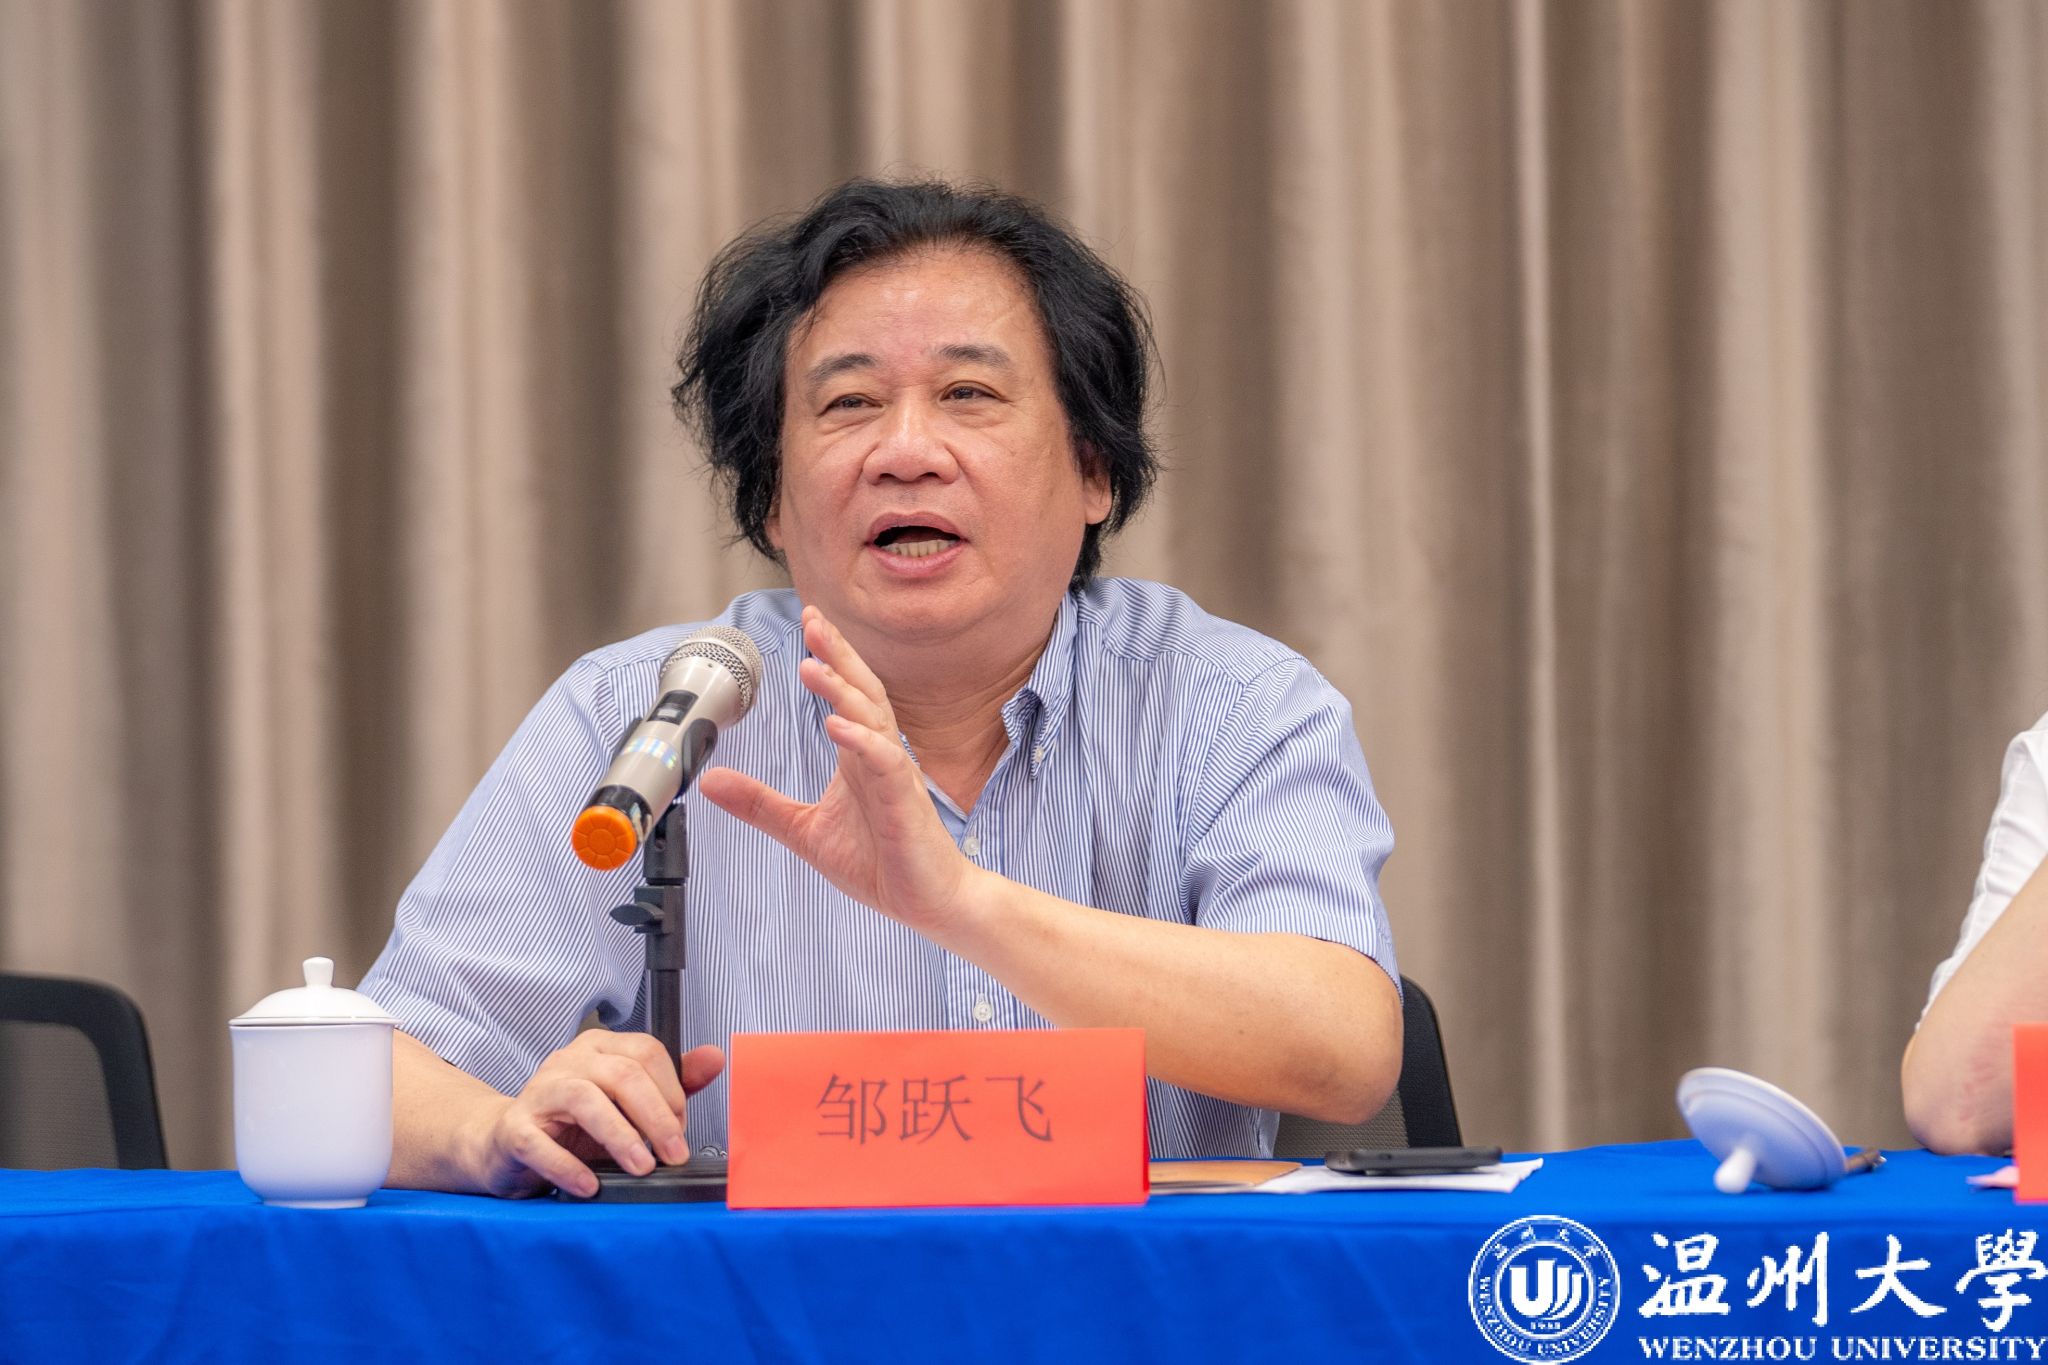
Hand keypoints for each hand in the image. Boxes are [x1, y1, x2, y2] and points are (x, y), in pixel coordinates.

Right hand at [465, 1031, 723, 1197]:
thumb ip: (673, 1083)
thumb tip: (715, 1058)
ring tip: (642, 1167)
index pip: (647, 1052)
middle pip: (622, 1075)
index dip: (672, 1092)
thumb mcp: (627, 1103)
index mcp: (600, 1048)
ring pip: (584, 1099)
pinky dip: (568, 1166)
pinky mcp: (514, 1129)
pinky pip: (539, 1143)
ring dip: (619, 1136)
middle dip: (656, 1117)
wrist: (504, 1144)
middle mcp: (569, 1061)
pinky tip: (591, 1186)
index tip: (681, 1130)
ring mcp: (538, 1092)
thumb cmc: (572, 1125)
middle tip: (675, 1154)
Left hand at [699, 606, 976, 934]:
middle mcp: (880, 755)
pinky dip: (862, 741)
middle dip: (839, 653)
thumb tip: (710, 783)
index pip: (847, 694)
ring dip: (844, 690)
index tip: (809, 623)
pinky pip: (886, 762)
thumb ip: (759, 804)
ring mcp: (895, 775)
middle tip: (814, 619)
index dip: (830, 657)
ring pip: (873, 718)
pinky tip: (838, 726)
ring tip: (815, 667)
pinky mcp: (904, 801)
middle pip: (863, 690)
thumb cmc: (880, 862)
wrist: (928, 900)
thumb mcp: (804, 830)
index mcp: (859, 756)